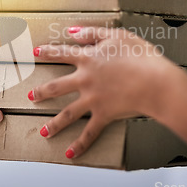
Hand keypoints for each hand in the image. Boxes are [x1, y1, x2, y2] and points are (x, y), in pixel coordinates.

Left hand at [29, 26, 179, 158]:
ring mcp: (92, 99)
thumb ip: (92, 32)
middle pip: (56, 87)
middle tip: (31, 96)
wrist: (155, 81)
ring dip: (54, 124)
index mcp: (88, 59)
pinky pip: (89, 133)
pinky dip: (79, 145)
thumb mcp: (116, 35)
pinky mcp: (104, 115)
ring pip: (67, 114)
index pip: (62, 53)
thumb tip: (71, 32)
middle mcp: (85, 80)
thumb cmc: (140, 56)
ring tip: (43, 132)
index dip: (47, 52)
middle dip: (41, 92)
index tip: (35, 53)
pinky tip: (70, 154)